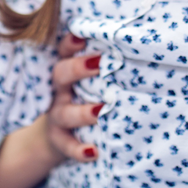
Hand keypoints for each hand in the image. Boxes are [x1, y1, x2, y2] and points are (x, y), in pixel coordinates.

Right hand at [0, 34, 100, 187]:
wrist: (55, 136)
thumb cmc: (80, 98)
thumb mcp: (84, 80)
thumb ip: (98, 65)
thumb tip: (132, 45)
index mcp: (65, 72)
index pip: (64, 52)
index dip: (70, 43)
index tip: (81, 35)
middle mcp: (58, 91)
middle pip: (61, 75)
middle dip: (77, 68)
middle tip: (99, 63)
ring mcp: (57, 116)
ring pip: (65, 113)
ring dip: (82, 112)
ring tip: (101, 111)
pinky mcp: (60, 139)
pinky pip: (67, 145)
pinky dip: (79, 150)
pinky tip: (93, 152)